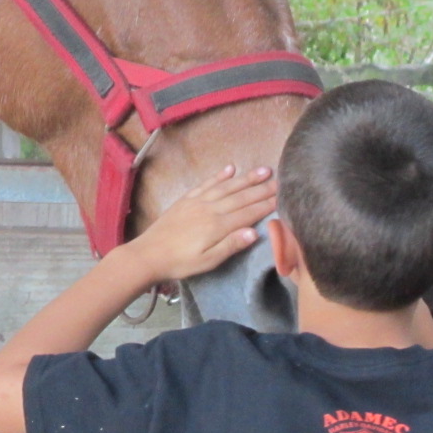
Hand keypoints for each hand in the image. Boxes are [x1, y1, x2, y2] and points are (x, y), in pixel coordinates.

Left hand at [115, 165, 277, 284]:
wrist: (148, 254)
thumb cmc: (180, 263)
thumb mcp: (208, 261)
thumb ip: (230, 245)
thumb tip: (255, 232)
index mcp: (218, 225)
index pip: (248, 212)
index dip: (266, 205)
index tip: (283, 196)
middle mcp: (210, 208)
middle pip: (240, 196)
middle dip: (262, 188)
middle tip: (280, 180)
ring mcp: (197, 202)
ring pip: (226, 186)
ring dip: (245, 178)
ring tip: (262, 170)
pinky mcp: (186, 200)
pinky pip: (206, 184)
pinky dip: (219, 176)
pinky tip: (230, 169)